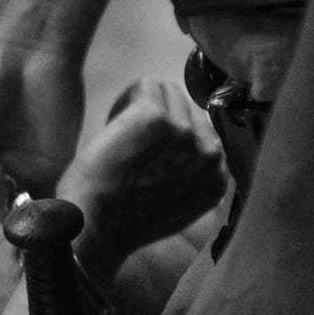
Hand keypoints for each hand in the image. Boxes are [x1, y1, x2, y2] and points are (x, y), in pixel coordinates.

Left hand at [60, 79, 224, 272]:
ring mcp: (184, 132)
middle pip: (190, 109)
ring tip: (125, 134)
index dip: (177, 139)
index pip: (206, 134)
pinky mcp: (155, 117)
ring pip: (169, 92)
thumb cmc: (126, 225)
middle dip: (165, 120)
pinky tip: (115, 123)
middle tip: (136, 145)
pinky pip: (146, 86)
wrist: (96, 228)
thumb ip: (193, 178)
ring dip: (147, 106)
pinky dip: (128, 98)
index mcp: (217, 177)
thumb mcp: (180, 208)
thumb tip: (188, 153)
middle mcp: (208, 153)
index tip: (154, 155)